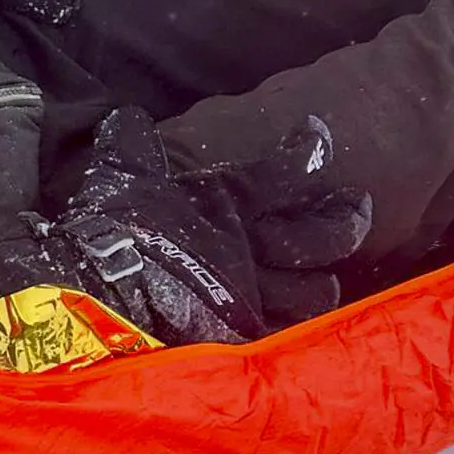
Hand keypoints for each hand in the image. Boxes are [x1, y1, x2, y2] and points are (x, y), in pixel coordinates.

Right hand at [51, 107, 371, 340]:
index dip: (307, 150)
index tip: (318, 136)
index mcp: (228, 201)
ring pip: (315, 292)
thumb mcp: (119, 174)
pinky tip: (292, 321)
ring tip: (324, 276)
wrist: (95, 298)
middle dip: (346, 219)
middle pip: (322, 235)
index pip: (285, 171)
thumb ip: (132, 144)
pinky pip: (283, 333)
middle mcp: (252, 247)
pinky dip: (292, 327)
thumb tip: (129, 117)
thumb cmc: (110, 232)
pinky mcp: (240, 336)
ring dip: (323, 282)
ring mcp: (252, 296)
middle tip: (358, 208)